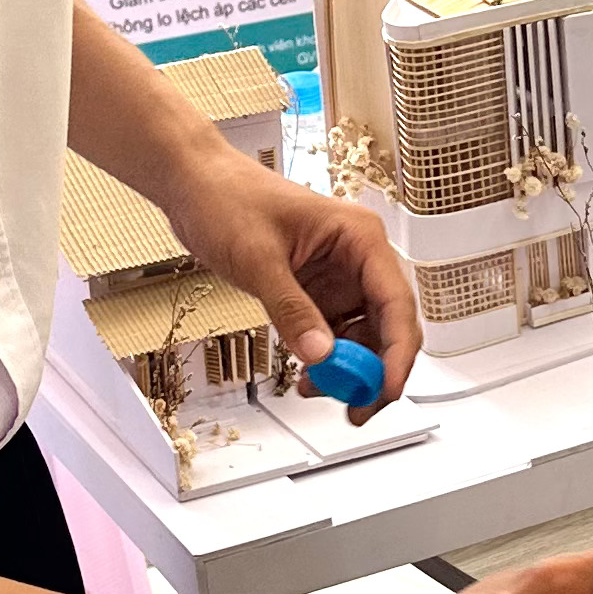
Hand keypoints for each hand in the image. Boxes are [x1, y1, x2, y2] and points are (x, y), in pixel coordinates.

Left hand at [162, 141, 421, 412]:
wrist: (195, 186)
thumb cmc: (229, 198)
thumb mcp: (259, 260)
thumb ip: (292, 310)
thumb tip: (321, 354)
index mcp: (360, 237)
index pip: (396, 302)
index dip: (397, 351)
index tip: (384, 387)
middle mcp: (358, 259)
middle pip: (389, 326)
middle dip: (376, 370)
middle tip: (357, 407)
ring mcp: (338, 278)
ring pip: (364, 337)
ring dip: (348, 369)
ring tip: (318, 389)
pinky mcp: (316, 293)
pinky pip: (335, 335)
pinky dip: (326, 360)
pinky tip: (309, 374)